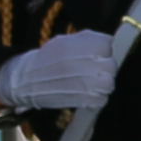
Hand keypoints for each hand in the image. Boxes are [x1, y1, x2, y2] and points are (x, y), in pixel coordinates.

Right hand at [0, 28, 124, 115]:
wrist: (28, 78)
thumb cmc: (49, 58)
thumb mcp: (67, 40)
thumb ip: (89, 40)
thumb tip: (109, 42)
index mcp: (89, 44)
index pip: (109, 46)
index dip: (102, 51)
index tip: (93, 55)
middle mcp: (92, 62)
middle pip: (112, 66)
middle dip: (103, 68)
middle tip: (91, 70)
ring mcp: (91, 82)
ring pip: (109, 83)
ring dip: (101, 84)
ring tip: (88, 83)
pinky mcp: (87, 100)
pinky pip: (102, 99)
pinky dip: (95, 99)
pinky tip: (84, 93)